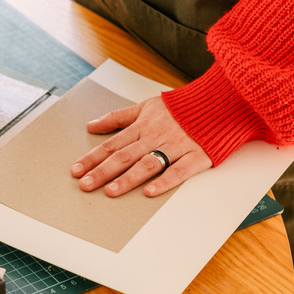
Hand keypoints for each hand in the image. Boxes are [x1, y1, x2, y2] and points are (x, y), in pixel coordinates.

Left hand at [70, 96, 212, 196]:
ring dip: (128, 179)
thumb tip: (91, 125)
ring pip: (148, 164)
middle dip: (102, 171)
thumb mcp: (145, 106)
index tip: (76, 170)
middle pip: (125, 156)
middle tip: (85, 185)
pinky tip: (150, 192)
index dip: (93, 157)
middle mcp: (156, 136)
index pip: (112, 144)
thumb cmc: (180, 107)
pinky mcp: (196, 156)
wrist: (217, 102)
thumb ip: (118, 117)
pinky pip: (179, 171)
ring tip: (110, 191)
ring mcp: (176, 147)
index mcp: (143, 126)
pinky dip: (164, 181)